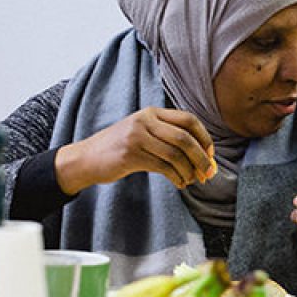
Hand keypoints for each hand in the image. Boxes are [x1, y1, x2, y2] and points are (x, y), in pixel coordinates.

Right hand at [54, 107, 215, 194]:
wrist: (85, 158)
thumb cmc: (121, 148)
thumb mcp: (144, 133)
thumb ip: (169, 137)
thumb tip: (204, 155)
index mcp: (152, 112)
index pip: (188, 119)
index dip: (204, 137)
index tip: (211, 154)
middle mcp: (145, 121)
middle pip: (185, 138)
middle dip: (201, 158)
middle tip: (209, 173)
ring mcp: (136, 137)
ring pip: (175, 154)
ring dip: (189, 171)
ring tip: (192, 180)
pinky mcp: (130, 155)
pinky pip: (163, 167)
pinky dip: (176, 177)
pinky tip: (180, 183)